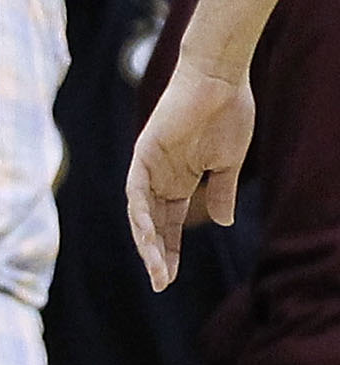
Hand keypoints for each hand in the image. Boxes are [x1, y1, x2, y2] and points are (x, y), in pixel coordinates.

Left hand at [127, 59, 253, 290]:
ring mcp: (148, 166)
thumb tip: (223, 222)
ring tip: (156, 269)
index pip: (169, 224)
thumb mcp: (228, 164)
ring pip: (140, 213)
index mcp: (179, 181)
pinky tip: (146, 236)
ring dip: (147, 242)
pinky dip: (140, 213)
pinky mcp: (143, 153)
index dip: (170, 250)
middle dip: (156, 254)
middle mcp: (159, 177)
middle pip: (151, 224)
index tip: (171, 278)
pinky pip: (136, 190)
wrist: (220, 81)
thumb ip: (222, 192)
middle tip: (160, 284)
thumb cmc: (227, 115)